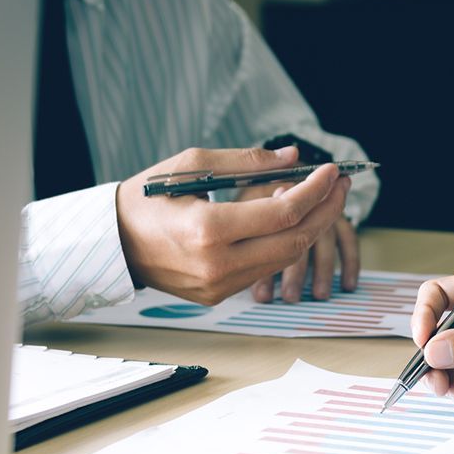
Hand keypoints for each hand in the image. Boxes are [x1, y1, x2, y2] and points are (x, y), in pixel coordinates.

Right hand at [114, 146, 349, 305]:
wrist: (114, 241)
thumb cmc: (148, 195)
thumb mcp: (191, 164)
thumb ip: (246, 162)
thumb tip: (293, 158)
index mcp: (207, 230)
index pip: (282, 212)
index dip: (315, 191)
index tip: (331, 171)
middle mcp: (216, 265)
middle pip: (293, 240)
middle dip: (325, 210)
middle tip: (340, 185)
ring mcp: (219, 286)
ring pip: (284, 259)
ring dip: (309, 228)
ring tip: (321, 199)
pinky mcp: (218, 296)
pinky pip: (264, 269)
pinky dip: (284, 244)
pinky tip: (291, 221)